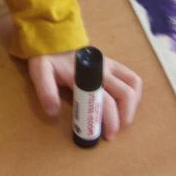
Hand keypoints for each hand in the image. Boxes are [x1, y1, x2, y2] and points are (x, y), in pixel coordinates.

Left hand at [27, 50, 141, 139]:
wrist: (53, 39)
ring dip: (132, 105)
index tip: (104, 135)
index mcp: (86, 73)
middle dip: (123, 117)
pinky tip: (125, 106)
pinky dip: (134, 95)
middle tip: (112, 133)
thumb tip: (54, 112)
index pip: (105, 99)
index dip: (108, 120)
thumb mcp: (40, 72)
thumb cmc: (48, 58)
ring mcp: (110, 65)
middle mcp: (103, 68)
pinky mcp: (114, 64)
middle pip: (125, 94)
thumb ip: (46, 91)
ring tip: (122, 121)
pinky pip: (132, 78)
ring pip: (133, 84)